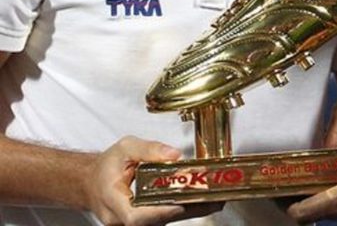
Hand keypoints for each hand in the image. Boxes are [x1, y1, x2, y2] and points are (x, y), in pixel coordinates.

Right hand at [86, 136, 220, 225]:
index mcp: (113, 203)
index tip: (183, 200)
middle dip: (187, 209)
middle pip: (157, 221)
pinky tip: (203, 199)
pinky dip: (184, 208)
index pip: (138, 216)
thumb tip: (174, 155)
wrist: (91, 182)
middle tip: (214, 197)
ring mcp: (134, 225)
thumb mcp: (125, 148)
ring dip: (190, 209)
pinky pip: (165, 218)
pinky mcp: (145, 222)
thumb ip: (149, 149)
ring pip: (164, 221)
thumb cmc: (106, 166)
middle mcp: (123, 221)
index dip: (162, 211)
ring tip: (216, 196)